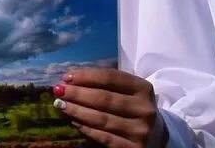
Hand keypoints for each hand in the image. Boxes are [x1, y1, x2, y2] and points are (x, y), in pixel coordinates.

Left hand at [51, 68, 166, 147]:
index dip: (87, 76)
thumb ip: (107, 85)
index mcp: (144, 89)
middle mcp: (144, 109)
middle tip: (58, 90)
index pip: (111, 78)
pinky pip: (104, 137)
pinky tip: (74, 122)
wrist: (156, 136)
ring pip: (102, 119)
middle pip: (104, 98)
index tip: (67, 76)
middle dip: (78, 93)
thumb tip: (71, 81)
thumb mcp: (129, 92)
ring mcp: (140, 131)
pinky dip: (86, 129)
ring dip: (77, 111)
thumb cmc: (134, 108)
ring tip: (61, 105)